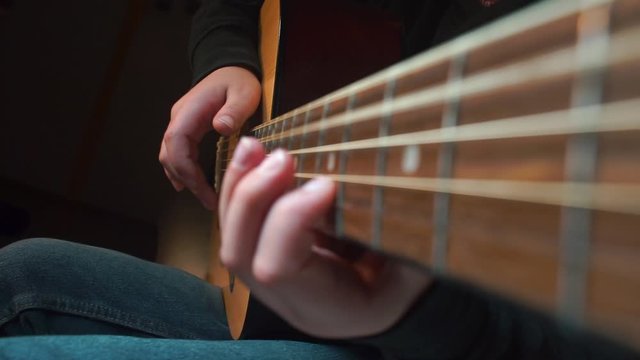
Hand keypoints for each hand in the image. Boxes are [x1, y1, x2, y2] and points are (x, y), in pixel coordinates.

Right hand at [159, 66, 260, 209]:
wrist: (230, 66)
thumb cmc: (238, 80)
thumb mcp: (244, 92)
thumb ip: (234, 110)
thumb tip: (220, 128)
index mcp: (190, 111)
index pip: (176, 145)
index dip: (187, 171)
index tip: (205, 190)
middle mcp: (179, 118)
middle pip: (169, 155)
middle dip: (187, 180)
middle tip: (209, 202)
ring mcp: (180, 122)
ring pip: (169, 155)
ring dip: (182, 177)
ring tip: (204, 198)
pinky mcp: (187, 128)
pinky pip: (177, 152)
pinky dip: (181, 169)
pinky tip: (191, 185)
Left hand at [218, 137, 431, 338]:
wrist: (389, 306)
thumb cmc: (406, 286)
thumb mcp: (417, 267)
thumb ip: (407, 233)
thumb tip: (410, 179)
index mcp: (325, 306)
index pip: (279, 268)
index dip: (292, 219)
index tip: (327, 184)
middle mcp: (288, 299)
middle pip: (243, 255)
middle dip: (255, 199)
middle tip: (283, 157)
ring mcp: (271, 281)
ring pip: (233, 239)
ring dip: (240, 188)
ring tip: (257, 147)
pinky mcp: (266, 255)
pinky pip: (238, 226)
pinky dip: (239, 188)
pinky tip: (253, 155)